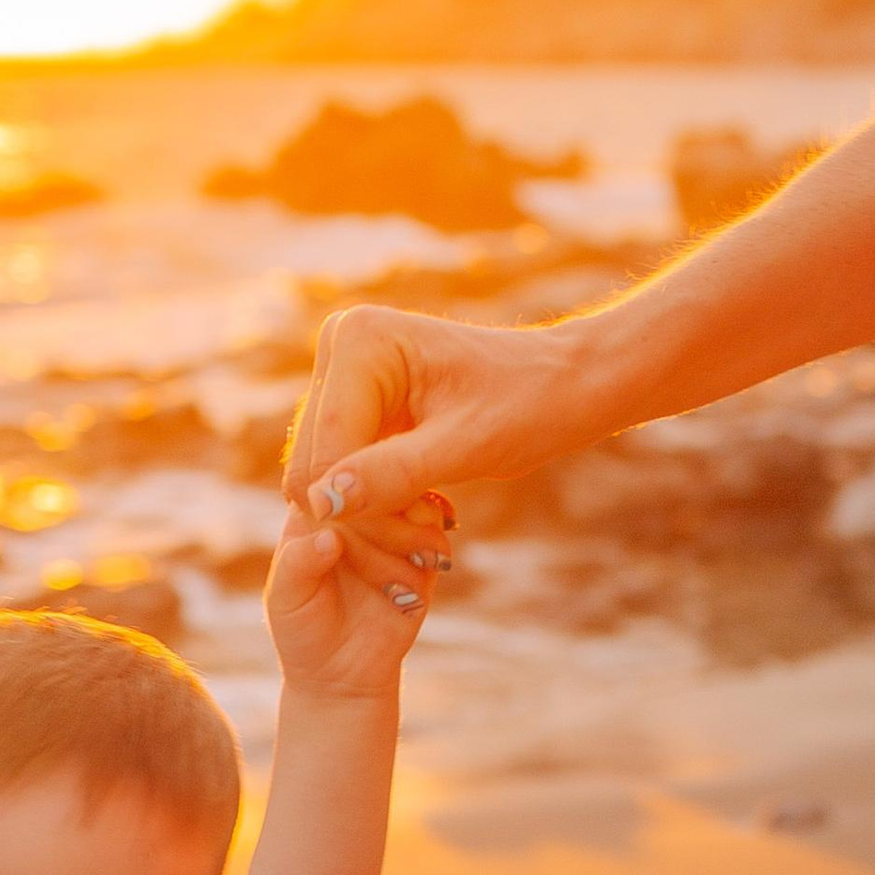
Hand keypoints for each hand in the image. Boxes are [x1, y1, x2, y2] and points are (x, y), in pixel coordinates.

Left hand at [263, 496, 440, 701]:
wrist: (340, 677)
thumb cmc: (303, 631)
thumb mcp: (286, 599)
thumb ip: (298, 564)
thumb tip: (330, 536)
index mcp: (317, 511)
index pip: (333, 474)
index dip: (341, 490)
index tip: (339, 523)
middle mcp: (359, 513)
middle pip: (380, 480)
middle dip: (375, 515)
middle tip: (357, 549)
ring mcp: (395, 533)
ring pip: (412, 502)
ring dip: (401, 533)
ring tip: (382, 573)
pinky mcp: (423, 558)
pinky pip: (435, 537)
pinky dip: (424, 551)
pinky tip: (407, 578)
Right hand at [287, 304, 603, 589]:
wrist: (561, 384)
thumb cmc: (527, 405)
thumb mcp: (465, 447)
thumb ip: (390, 475)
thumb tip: (320, 504)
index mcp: (359, 341)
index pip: (323, 454)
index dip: (362, 510)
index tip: (429, 531)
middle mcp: (337, 346)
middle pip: (313, 469)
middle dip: (368, 515)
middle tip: (434, 533)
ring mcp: (339, 375)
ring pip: (321, 481)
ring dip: (374, 517)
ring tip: (434, 520)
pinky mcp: (350, 404)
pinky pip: (339, 475)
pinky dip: (377, 504)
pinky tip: (424, 506)